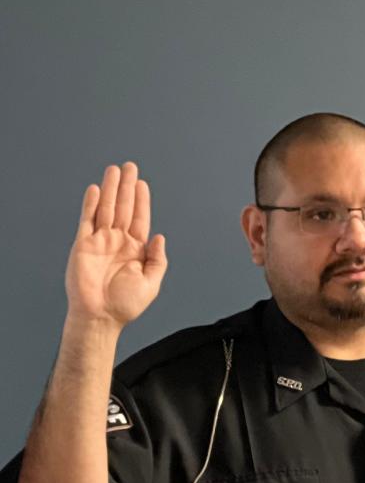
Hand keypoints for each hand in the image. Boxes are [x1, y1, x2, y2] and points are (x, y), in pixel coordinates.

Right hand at [65, 162, 166, 327]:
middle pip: (124, 208)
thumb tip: (161, 236)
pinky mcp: (84, 244)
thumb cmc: (126, 304)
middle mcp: (118, 242)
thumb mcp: (151, 283)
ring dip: (111, 189)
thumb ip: (158, 260)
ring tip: (114, 170)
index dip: (142, 201)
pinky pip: (88, 220)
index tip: (142, 183)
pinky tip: (97, 190)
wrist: (101, 316)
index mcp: (136, 250)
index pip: (140, 219)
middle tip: (130, 166)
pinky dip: (92, 204)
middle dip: (127, 187)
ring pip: (107, 209)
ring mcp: (101, 241)